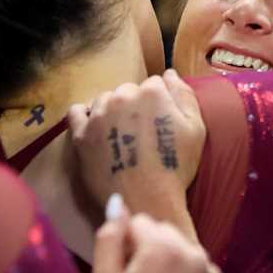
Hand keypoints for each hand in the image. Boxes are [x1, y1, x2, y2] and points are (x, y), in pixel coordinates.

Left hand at [68, 70, 204, 221]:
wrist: (147, 200)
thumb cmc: (175, 167)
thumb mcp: (196, 129)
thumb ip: (184, 95)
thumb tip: (169, 73)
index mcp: (151, 92)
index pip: (153, 85)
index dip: (158, 104)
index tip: (160, 123)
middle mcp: (121, 96)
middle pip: (127, 91)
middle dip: (134, 106)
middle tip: (141, 133)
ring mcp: (98, 115)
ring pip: (103, 100)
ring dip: (111, 111)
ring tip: (120, 135)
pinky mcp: (81, 134)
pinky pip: (76, 112)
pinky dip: (84, 117)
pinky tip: (94, 129)